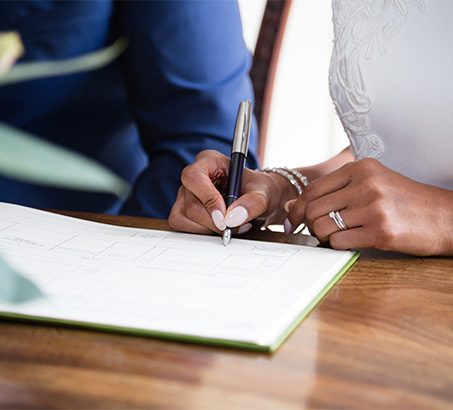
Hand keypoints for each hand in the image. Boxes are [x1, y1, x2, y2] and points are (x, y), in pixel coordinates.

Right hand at [169, 150, 293, 234]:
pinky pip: (181, 224)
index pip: (195, 177)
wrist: (257, 201)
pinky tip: (218, 228)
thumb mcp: (263, 193)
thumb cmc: (258, 190)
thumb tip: (232, 218)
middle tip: (236, 225)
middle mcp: (193, 176)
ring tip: (231, 226)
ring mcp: (185, 193)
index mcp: (209, 161)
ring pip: (184, 217)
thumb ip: (253, 203)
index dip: (208, 199)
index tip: (225, 216)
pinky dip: (201, 232)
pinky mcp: (182, 209)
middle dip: (214, 221)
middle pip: (191, 204)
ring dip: (208, 228)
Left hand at [286, 158, 452, 255]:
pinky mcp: (380, 231)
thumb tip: (293, 206)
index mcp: (361, 168)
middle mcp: (366, 184)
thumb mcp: (373, 183)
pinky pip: (339, 242)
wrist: (445, 217)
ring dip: (325, 236)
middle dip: (310, 224)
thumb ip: (335, 191)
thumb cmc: (404, 201)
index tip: (293, 219)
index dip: (298, 207)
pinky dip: (338, 245)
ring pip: (322, 227)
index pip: (312, 189)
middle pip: (313, 209)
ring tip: (339, 235)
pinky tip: (352, 241)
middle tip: (319, 230)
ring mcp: (373, 207)